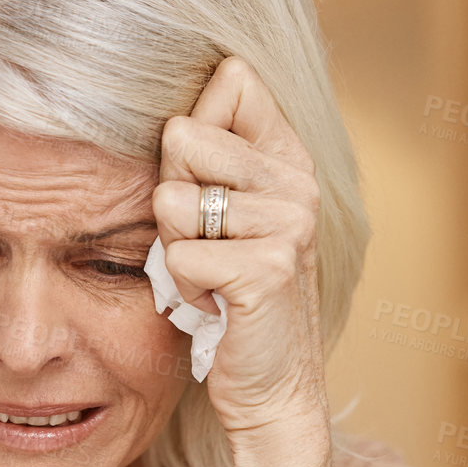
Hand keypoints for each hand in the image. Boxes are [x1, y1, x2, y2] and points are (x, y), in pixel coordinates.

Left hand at [153, 56, 330, 446]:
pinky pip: (178, 255)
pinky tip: (212, 305)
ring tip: (209, 276)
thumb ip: (211, 160)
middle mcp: (297, 181)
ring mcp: (287, 223)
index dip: (192, 129)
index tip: (202, 183)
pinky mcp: (266, 268)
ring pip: (171, 199)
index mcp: (288, 158)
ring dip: (174, 248)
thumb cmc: (231, 299)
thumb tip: (171, 111)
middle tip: (202, 243)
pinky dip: (181, 288)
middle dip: (171, 194)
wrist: (273, 387)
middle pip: (183, 136)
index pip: (233, 79)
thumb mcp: (225, 219)